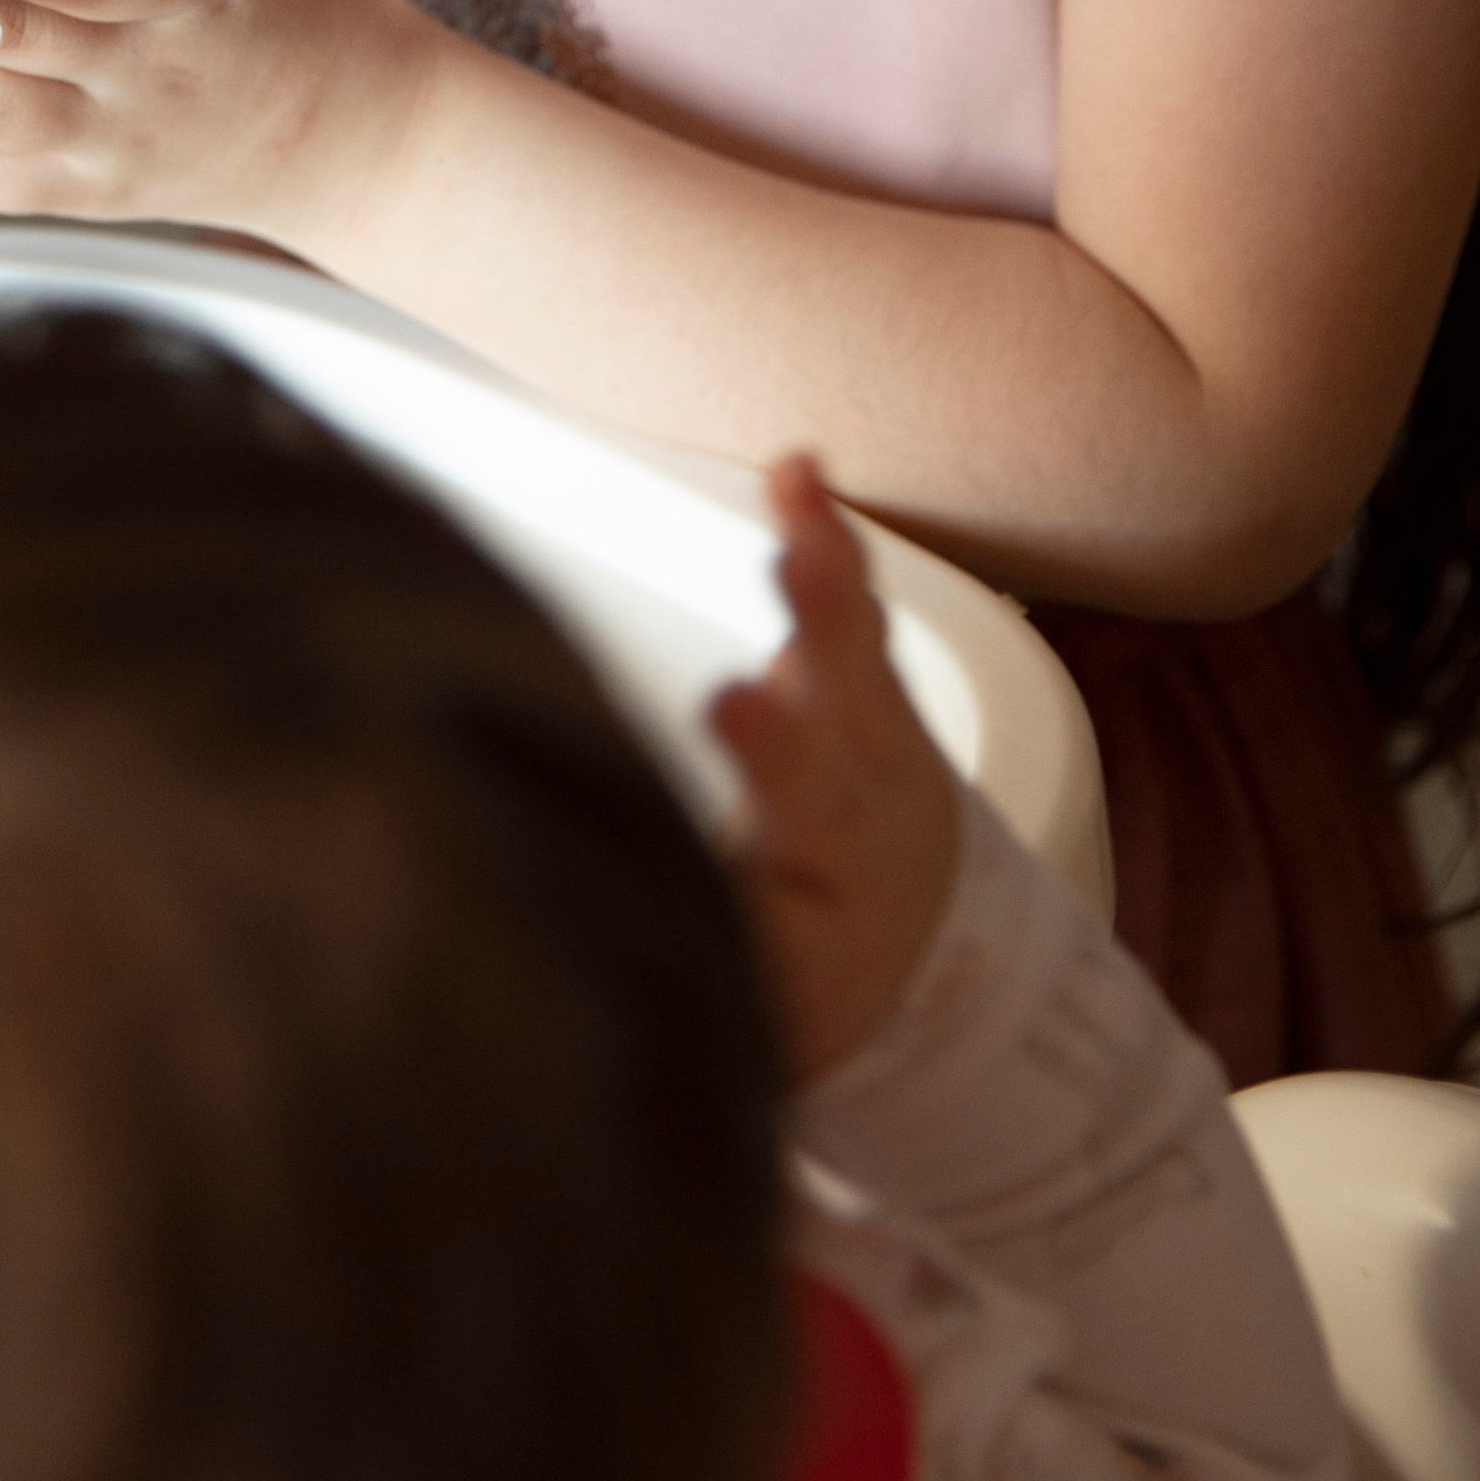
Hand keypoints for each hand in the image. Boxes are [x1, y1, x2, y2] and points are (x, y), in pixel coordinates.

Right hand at [709, 458, 961, 1081]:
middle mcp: (844, 828)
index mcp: (803, 924)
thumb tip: (561, 972)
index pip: (765, 916)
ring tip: (800, 520)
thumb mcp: (751, 1010)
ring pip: (850, 675)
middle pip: (813, 788)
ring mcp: (869, 747)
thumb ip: (681, 973)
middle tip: (741, 704)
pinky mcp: (868, 681)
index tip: (691, 863)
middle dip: (777, 749)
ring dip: (823, 598)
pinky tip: (798, 470)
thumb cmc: (801, 965)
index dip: (730, 915)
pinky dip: (826, 536)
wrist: (918, 927)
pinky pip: (856, 606)